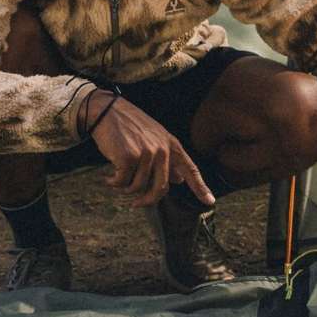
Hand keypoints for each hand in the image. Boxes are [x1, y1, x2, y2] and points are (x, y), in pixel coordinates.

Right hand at [86, 90, 214, 207]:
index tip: (210, 202)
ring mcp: (147, 154)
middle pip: (162, 188)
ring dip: (125, 188)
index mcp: (172, 145)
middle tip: (137, 204)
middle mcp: (163, 150)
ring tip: (116, 179)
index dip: (200, 187)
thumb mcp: (155, 139)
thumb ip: (168, 159)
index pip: (190, 169)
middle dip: (148, 200)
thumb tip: (179, 179)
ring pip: (138, 187)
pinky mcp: (129, 157)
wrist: (106, 111)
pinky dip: (113, 183)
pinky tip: (108, 178)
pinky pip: (122, 182)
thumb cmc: (129, 127)